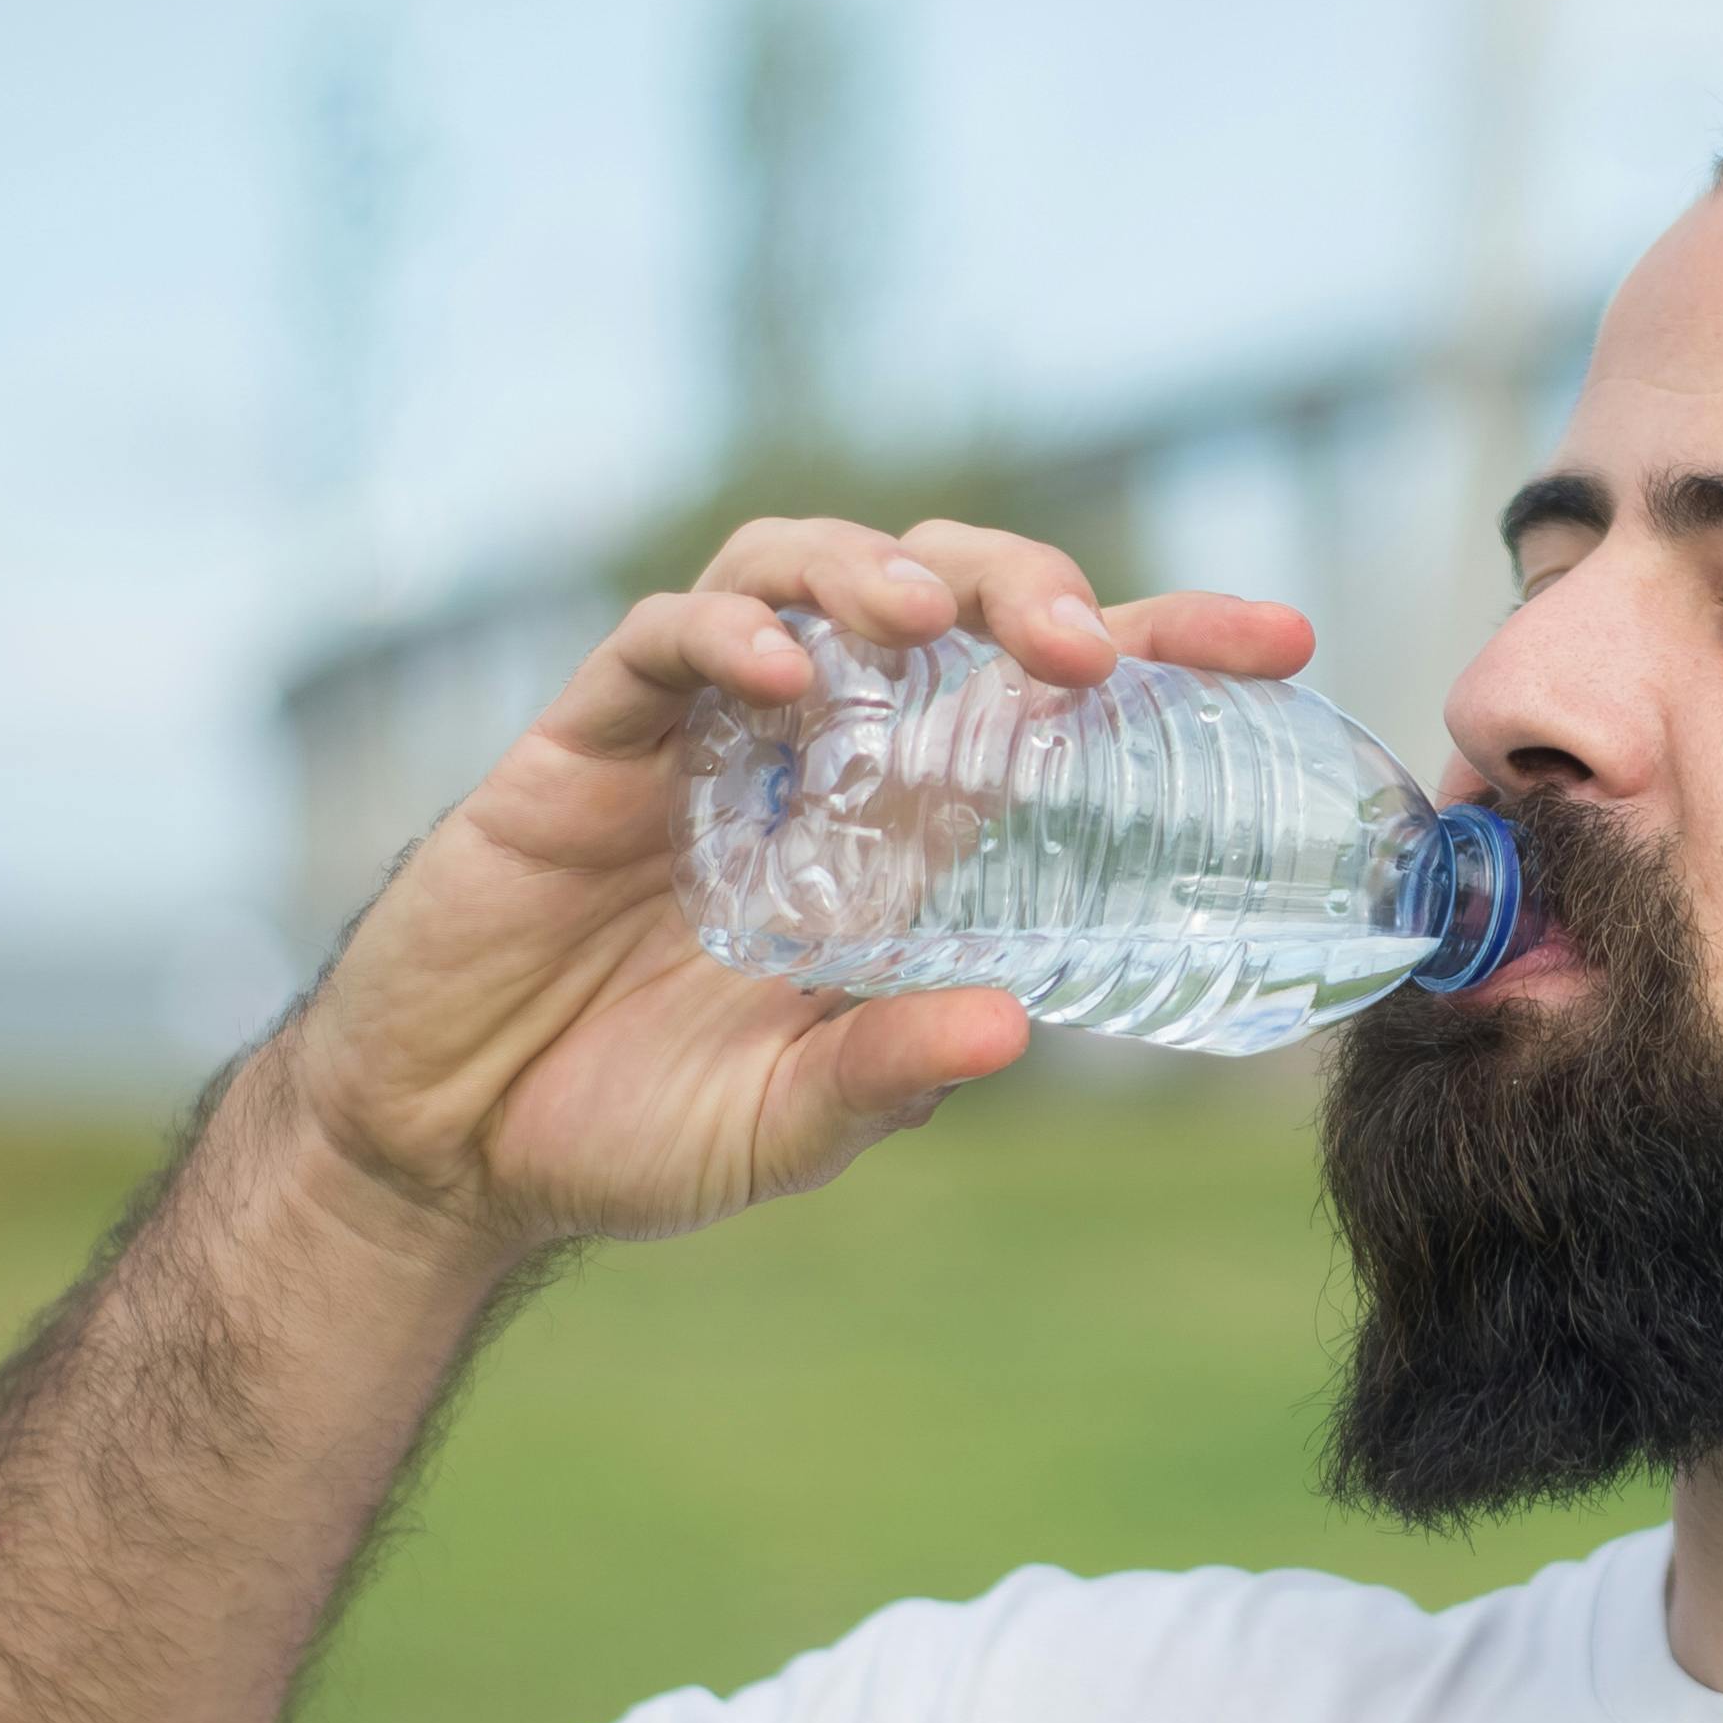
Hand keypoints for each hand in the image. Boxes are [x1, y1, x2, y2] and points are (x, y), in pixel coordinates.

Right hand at [272, 517, 1312, 1252]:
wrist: (440, 1149)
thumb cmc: (626, 1133)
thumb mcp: (784, 1128)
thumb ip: (886, 1080)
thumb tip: (1014, 1031)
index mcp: (898, 834)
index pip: (1047, 702)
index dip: (1159, 646)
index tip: (1282, 642)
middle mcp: (813, 757)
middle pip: (941, 599)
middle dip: (1023, 582)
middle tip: (1085, 642)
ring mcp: (699, 734)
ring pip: (805, 572)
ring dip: (879, 573)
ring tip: (933, 620)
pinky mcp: (586, 740)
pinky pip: (664, 642)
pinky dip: (727, 637)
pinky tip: (773, 679)